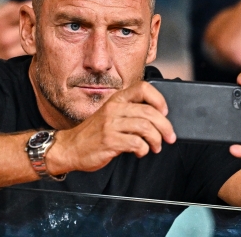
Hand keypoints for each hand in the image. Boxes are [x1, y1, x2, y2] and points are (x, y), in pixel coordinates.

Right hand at [49, 81, 175, 173]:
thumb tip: (157, 120)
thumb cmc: (92, 134)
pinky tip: (140, 152)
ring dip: (156, 140)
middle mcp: (114, 109)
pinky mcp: (109, 141)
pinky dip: (143, 149)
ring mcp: (110, 125)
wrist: (70, 148)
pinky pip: (136, 143)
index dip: (158, 99)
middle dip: (165, 126)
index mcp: (116, 100)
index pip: (143, 88)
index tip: (164, 112)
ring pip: (145, 127)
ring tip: (156, 147)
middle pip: (149, 112)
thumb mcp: (110, 115)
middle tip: (170, 137)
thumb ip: (129, 114)